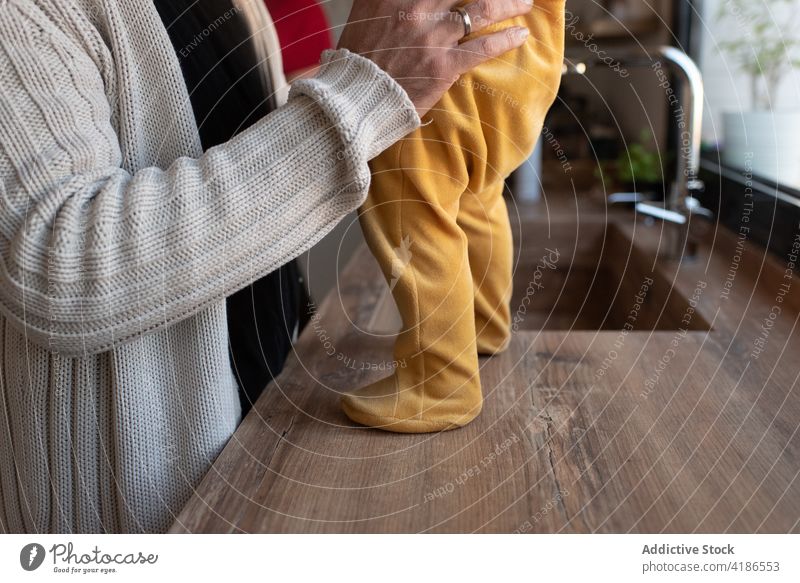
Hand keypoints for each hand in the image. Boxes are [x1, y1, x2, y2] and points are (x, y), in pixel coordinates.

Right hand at [338, 0, 533, 115]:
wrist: (355, 100)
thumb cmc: (359, 58)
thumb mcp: (367, 11)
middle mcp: (415, 7)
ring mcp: (432, 36)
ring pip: (482, 9)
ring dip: (509, 3)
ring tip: (525, 2)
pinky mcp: (443, 65)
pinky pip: (483, 47)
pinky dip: (506, 39)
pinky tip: (520, 35)